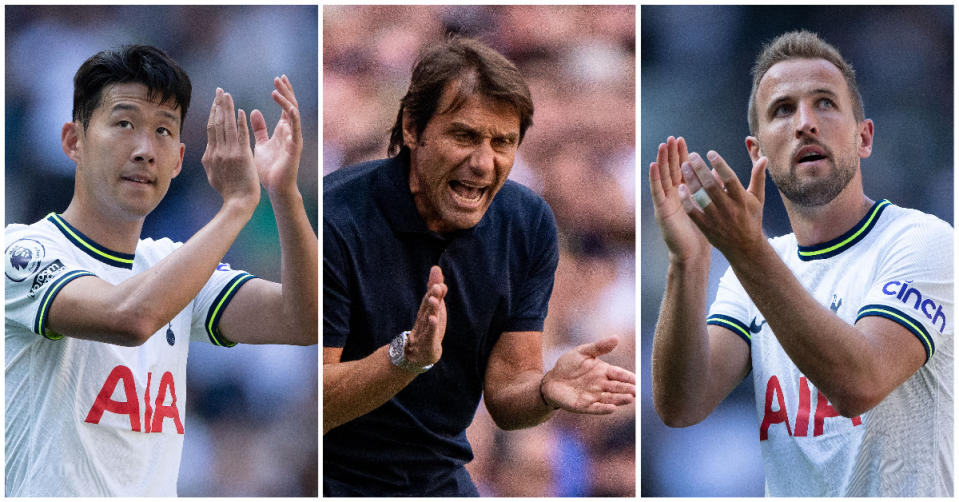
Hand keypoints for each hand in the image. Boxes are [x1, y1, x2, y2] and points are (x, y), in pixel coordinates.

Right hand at [201, 88, 259, 207]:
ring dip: (227, 108)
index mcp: (210, 155)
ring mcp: (228, 153)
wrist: (238, 203)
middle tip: (220, 90)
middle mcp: (217, 152)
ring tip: (227, 95)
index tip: (215, 101)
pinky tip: (241, 111)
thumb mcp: (213, 175)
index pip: (211, 129)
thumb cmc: (229, 191)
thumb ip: (211, 161)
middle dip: (218, 105)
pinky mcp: (241, 156)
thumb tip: (209, 153)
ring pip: (226, 126)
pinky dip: (240, 122)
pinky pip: (240, 135)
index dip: (213, 113)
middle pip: (216, 123)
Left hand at [251, 75, 302, 196]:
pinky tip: (288, 107)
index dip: (283, 91)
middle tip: (279, 77)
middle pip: (291, 105)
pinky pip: (296, 129)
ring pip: (294, 113)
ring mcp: (294, 138)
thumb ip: (259, 128)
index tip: (277, 78)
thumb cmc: (268, 169)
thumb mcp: (260, 144)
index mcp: (283, 130)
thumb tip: (253, 111)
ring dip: (287, 100)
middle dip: (286, 91)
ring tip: (277, 89)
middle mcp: (291, 131)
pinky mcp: (295, 147)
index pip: (285, 105)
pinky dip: (292, 117)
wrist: (275, 188)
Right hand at [404, 266, 447, 366]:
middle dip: (432, 296)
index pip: (429, 298)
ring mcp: (424, 332)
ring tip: (435, 300)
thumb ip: (435, 289)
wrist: (418, 354)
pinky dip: (431, 328)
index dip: (434, 289)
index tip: (438, 279)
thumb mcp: (434, 308)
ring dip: (431, 310)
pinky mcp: (427, 343)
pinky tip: (433, 320)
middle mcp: (423, 320)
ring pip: (427, 319)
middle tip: (437, 286)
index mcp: (425, 311)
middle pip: (427, 307)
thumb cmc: (428, 327)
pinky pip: (429, 335)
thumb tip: (436, 268)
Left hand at [541, 336, 635, 413]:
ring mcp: (594, 396)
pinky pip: (596, 408)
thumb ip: (599, 347)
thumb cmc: (568, 365)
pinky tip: (612, 408)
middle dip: (627, 389)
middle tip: (636, 391)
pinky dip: (604, 409)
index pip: (619, 374)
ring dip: (619, 399)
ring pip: (610, 398)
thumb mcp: (582, 352)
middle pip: (617, 387)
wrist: (551, 380)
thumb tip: (616, 337)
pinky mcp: (584, 406)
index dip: (628, 377)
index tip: (637, 379)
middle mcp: (601, 385)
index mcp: (603, 371)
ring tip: (629, 398)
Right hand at [649, 136, 709, 262]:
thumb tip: (721, 173)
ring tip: (661, 146)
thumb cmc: (703, 232)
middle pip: (670, 170)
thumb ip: (715, 191)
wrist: (693, 253)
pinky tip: (652, 166)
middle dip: (670, 154)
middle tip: (671, 138)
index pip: (681, 170)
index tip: (682, 140)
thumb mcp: (711, 208)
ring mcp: (666, 202)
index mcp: (684, 194)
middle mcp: (673, 196)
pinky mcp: (661, 211)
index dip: (681, 155)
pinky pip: (657, 192)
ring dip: (661, 161)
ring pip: (662, 177)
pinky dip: (654, 178)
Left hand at [678, 150, 767, 260]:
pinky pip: (693, 212)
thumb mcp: (757, 199)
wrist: (744, 247)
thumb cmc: (751, 218)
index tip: (710, 152)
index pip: (730, 179)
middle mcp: (729, 209)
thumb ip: (758, 177)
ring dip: (691, 181)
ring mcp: (716, 219)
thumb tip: (764, 157)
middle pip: (712, 186)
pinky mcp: (706, 227)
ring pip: (701, 197)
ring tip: (684, 166)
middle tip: (691, 155)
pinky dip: (686, 200)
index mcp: (742, 200)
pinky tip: (680, 187)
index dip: (720, 165)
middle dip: (701, 169)